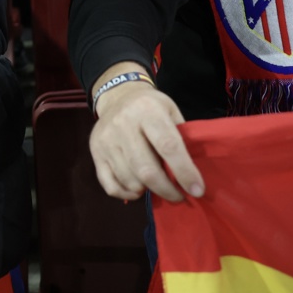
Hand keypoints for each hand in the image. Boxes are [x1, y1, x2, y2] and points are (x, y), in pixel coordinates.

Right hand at [89, 66, 203, 202]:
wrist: (118, 96)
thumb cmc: (151, 107)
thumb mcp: (171, 111)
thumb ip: (182, 139)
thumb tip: (192, 177)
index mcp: (147, 110)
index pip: (168, 146)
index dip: (184, 171)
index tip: (197, 190)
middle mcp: (122, 123)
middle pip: (146, 169)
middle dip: (167, 190)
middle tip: (179, 196)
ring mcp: (106, 139)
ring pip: (130, 180)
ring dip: (148, 190)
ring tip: (158, 185)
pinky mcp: (95, 152)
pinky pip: (111, 186)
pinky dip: (127, 195)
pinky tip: (138, 189)